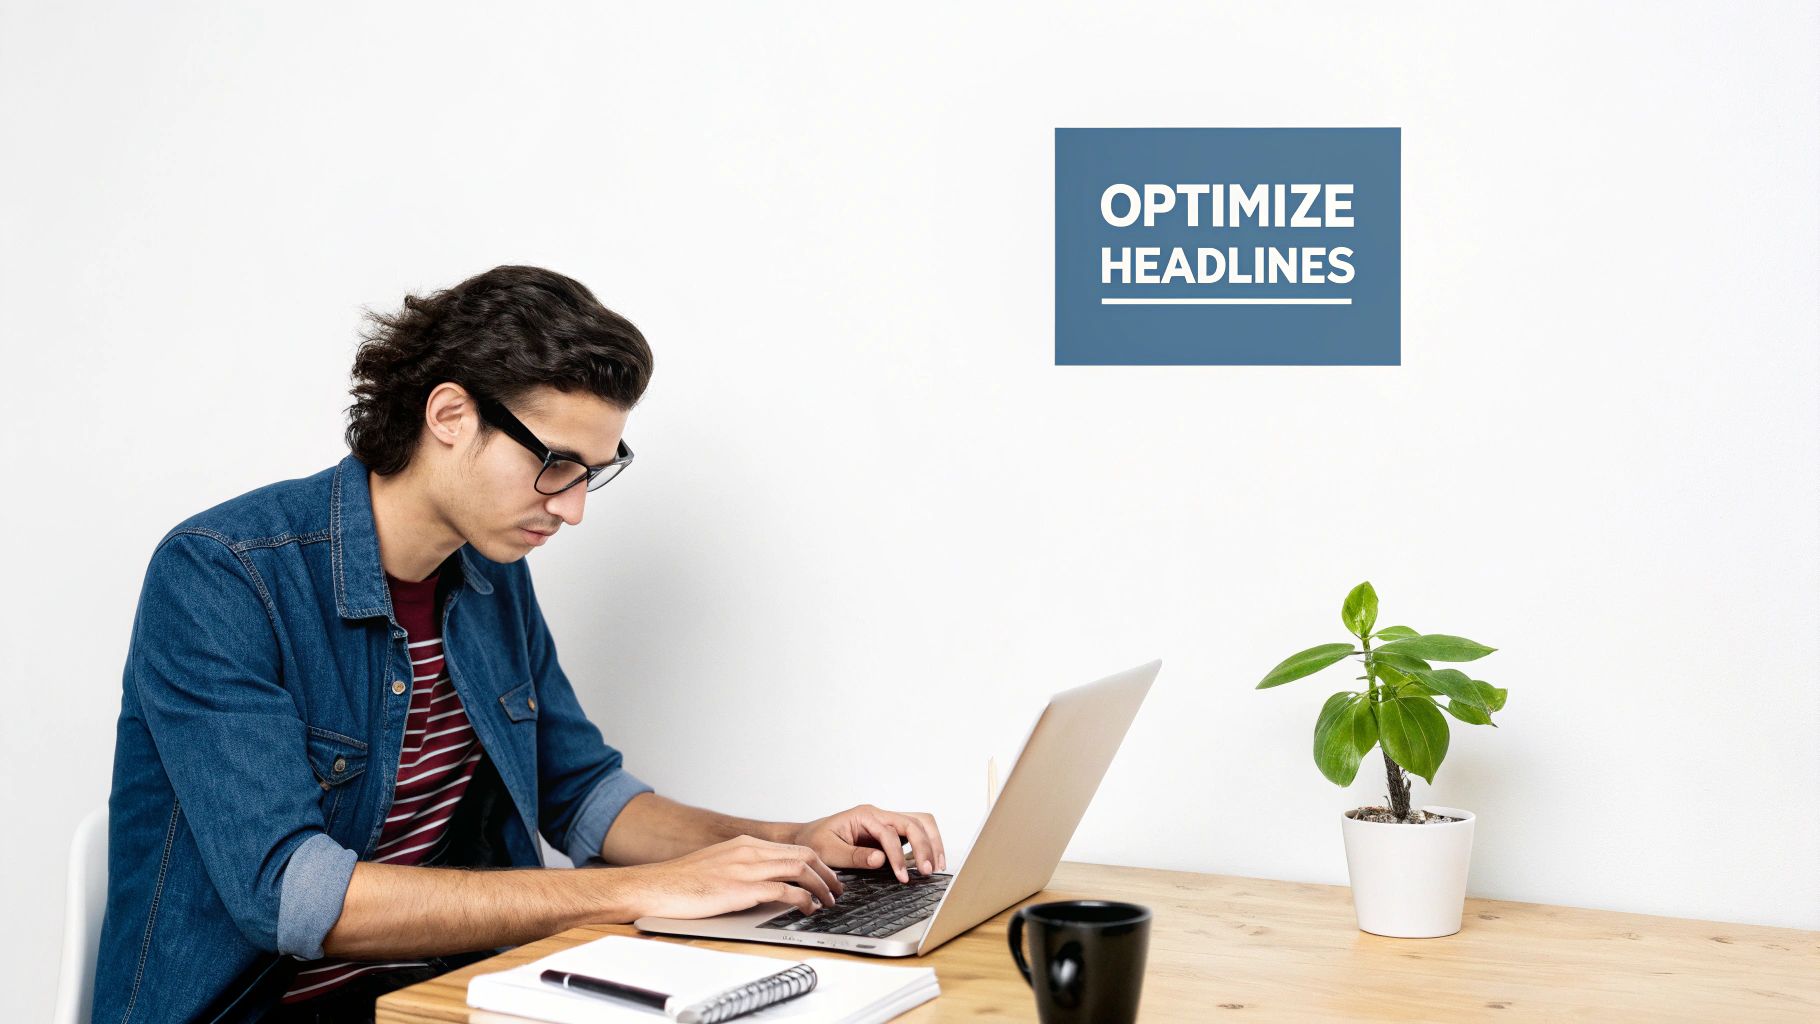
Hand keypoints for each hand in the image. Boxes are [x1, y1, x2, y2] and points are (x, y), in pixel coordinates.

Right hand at [618, 835, 842, 919]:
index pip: (793, 848)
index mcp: (744, 844)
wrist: (656, 886)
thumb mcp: (718, 866)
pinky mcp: (740, 888)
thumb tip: (767, 883)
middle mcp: (749, 851)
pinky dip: (803, 898)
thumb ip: (743, 868)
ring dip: (821, 886)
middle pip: (804, 855)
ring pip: (800, 869)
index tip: (827, 877)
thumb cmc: (682, 882)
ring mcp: (745, 868)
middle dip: (827, 872)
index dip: (817, 863)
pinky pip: (784, 890)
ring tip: (828, 901)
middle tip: (837, 890)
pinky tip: (808, 908)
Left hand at [788, 804, 946, 883]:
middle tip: (928, 871)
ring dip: (932, 842)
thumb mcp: (828, 851)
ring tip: (936, 866)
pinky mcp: (889, 831)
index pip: (890, 833)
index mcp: (864, 815)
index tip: (903, 877)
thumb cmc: (814, 841)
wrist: (806, 838)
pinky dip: (926, 844)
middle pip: (914, 822)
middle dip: (924, 846)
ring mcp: (885, 821)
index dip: (898, 856)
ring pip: (920, 823)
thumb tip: (881, 859)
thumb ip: (854, 856)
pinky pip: (915, 831)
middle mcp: (878, 815)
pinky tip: (927, 862)